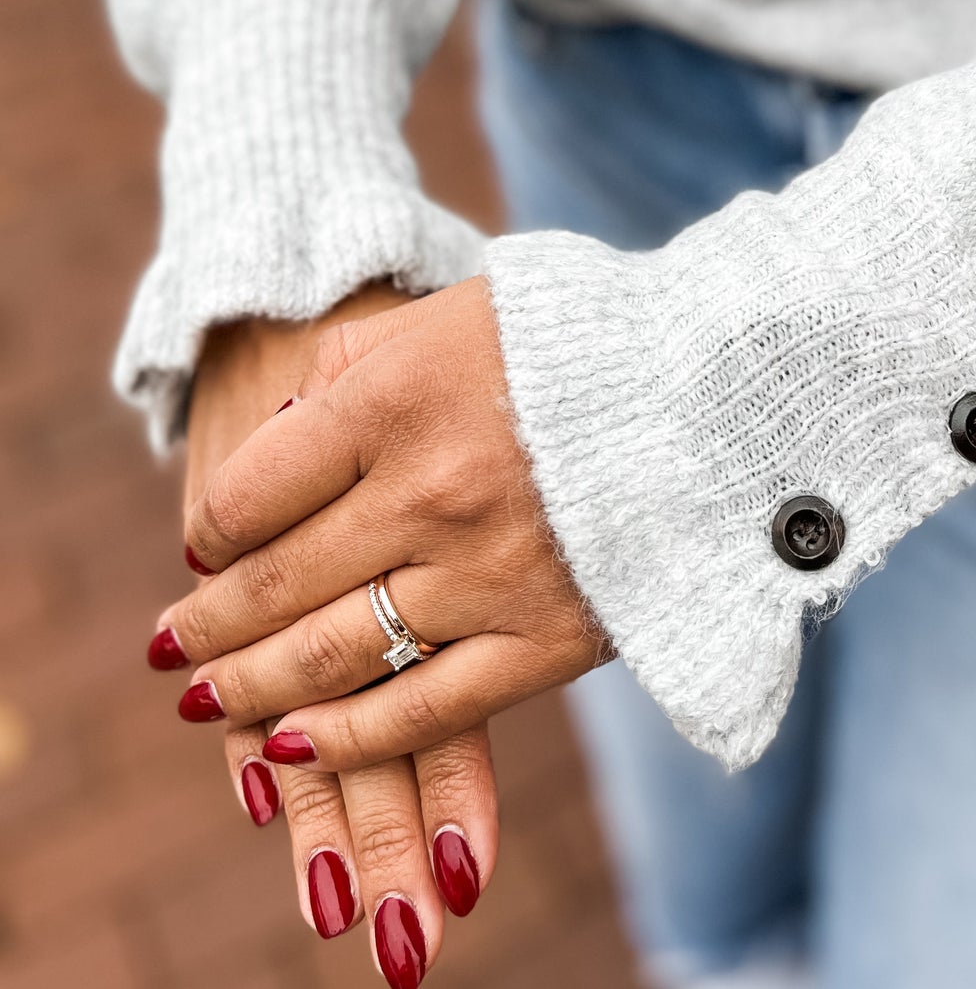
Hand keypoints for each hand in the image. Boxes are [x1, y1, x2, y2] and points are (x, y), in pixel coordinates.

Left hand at [158, 277, 611, 774]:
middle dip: (205, 627)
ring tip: (207, 701)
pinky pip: (421, 711)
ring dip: (250, 688)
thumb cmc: (571, 342)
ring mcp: (486, 575)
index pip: (250, 493)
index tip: (206, 549)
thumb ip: (352, 364)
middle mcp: (430, 493)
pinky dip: (346, 739)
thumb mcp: (451, 314)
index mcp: (398, 400)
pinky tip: (295, 747)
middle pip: (273, 584)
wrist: (718, 390)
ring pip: (330, 655)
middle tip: (169, 649)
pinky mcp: (545, 640)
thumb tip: (276, 432)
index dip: (211, 530)